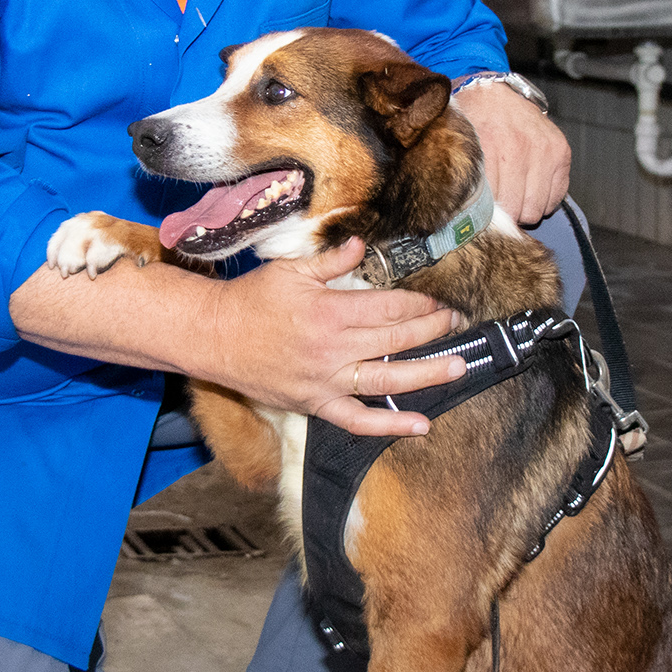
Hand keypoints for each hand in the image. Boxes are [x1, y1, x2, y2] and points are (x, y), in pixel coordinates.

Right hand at [201, 239, 467, 436]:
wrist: (212, 337)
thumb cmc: (250, 300)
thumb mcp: (290, 270)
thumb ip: (332, 259)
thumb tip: (362, 246)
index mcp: (330, 311)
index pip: (390, 308)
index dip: (420, 304)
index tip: (439, 301)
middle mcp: (333, 348)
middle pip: (396, 340)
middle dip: (433, 330)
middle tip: (458, 323)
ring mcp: (326, 381)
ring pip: (387, 380)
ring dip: (427, 374)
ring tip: (458, 367)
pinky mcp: (315, 404)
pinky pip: (357, 420)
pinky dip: (390, 425)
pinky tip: (421, 425)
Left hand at [455, 80, 570, 224]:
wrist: (490, 93)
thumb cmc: (471, 122)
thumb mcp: (459, 147)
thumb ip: (461, 178)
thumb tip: (462, 216)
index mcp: (488, 147)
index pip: (490, 206)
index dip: (484, 216)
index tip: (480, 213)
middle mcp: (518, 147)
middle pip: (516, 211)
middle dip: (506, 214)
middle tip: (498, 204)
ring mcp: (543, 149)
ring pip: (537, 209)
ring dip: (525, 208)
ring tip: (514, 195)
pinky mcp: (561, 150)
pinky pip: (557, 197)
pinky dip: (544, 199)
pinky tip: (530, 187)